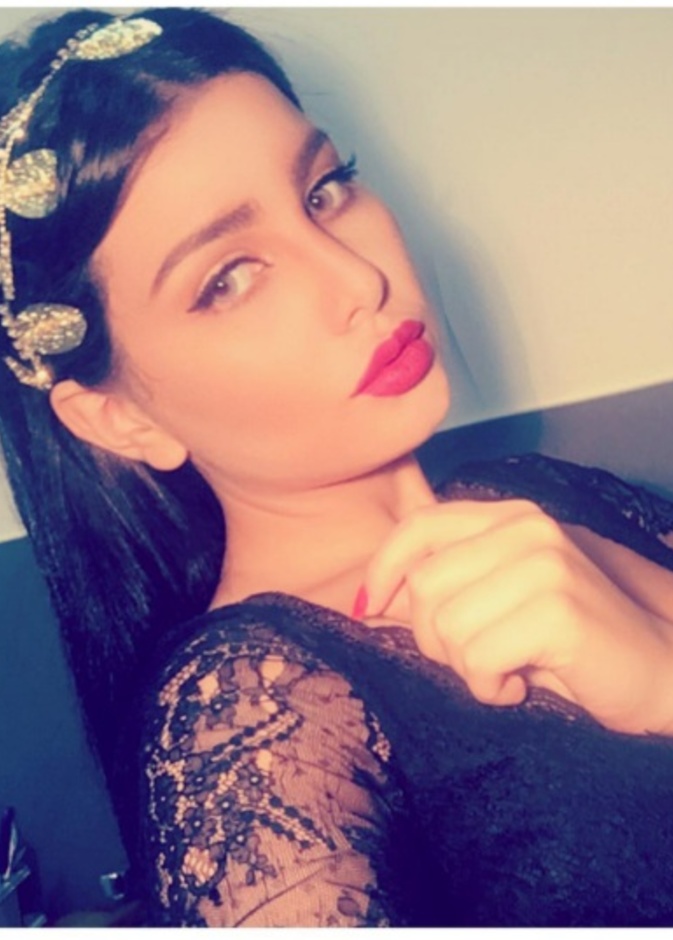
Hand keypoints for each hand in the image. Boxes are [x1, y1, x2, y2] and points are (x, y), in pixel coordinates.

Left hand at [354, 499, 672, 734]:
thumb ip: (442, 591)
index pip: (418, 526)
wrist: (656, 673)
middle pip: (423, 585)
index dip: (382, 569)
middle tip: (475, 657)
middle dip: (433, 638)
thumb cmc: (566, 645)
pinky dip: (488, 688)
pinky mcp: (556, 609)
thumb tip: (368, 601)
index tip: (371, 610)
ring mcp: (543, 564)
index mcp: (509, 517)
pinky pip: (476, 658)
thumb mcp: (496, 604)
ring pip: (444, 624)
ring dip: (464, 667)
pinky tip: (518, 686)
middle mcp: (526, 528)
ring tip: (503, 670)